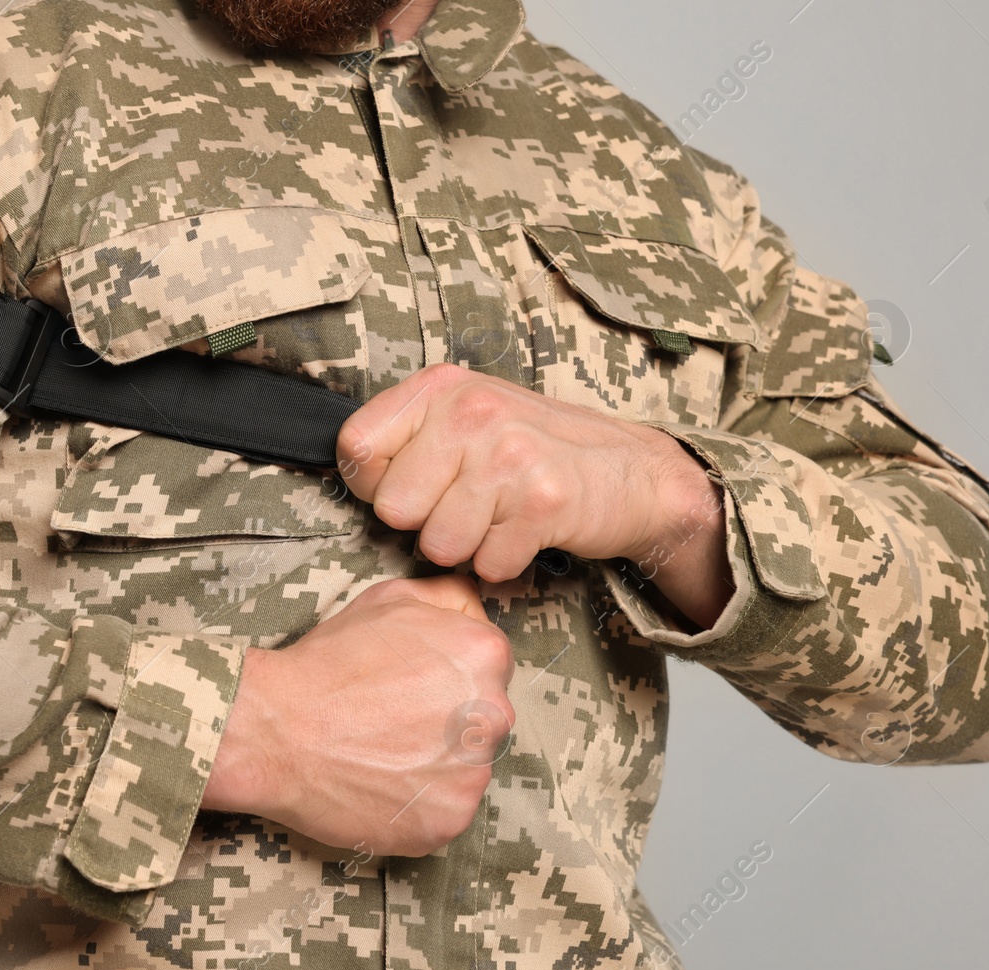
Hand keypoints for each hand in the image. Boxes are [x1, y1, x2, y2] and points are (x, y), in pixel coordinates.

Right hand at [203, 576, 513, 856]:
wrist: (276, 729)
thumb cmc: (328, 663)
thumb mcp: (390, 598)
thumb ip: (449, 599)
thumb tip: (475, 608)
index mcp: (485, 655)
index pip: (490, 668)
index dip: (446, 676)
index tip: (410, 686)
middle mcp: (494, 714)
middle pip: (484, 719)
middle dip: (447, 720)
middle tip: (391, 721)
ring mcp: (474, 773)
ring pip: (466, 767)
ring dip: (434, 763)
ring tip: (381, 753)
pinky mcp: (449, 819)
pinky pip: (445, 810)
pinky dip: (417, 803)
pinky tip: (380, 784)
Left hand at [335, 363, 731, 625]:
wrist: (632, 473)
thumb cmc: (536, 452)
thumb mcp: (465, 420)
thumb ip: (408, 439)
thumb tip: (355, 478)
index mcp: (441, 387)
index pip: (356, 448)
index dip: (375, 485)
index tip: (415, 487)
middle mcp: (472, 411)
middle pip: (393, 508)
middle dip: (426, 524)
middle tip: (469, 506)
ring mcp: (510, 453)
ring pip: (439, 545)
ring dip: (469, 548)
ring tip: (501, 518)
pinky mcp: (544, 500)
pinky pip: (488, 563)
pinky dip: (506, 563)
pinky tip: (526, 533)